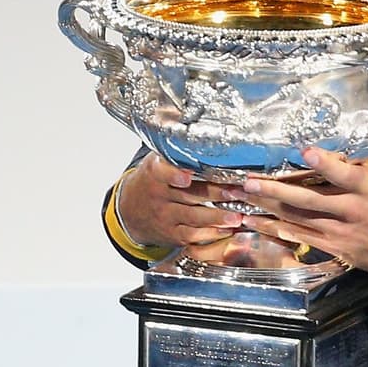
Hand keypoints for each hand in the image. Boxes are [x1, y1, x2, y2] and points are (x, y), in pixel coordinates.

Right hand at [117, 153, 245, 247]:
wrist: (130, 211)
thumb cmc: (153, 181)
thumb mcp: (157, 161)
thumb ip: (176, 151)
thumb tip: (206, 130)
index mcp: (155, 174)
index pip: (162, 172)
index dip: (174, 175)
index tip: (186, 177)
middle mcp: (159, 196)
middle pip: (189, 195)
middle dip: (215, 194)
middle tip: (237, 191)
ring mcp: (166, 217)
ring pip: (193, 218)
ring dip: (217, 218)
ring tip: (238, 217)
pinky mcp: (173, 234)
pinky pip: (193, 236)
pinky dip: (212, 234)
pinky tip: (229, 230)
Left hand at [234, 139, 367, 278]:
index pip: (343, 173)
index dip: (324, 163)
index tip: (304, 151)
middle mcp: (352, 209)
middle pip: (309, 199)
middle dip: (277, 191)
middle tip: (249, 182)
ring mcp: (342, 230)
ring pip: (300, 219)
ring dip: (269, 209)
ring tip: (243, 199)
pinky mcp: (336, 247)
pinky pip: (302, 238)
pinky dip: (278, 230)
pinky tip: (258, 223)